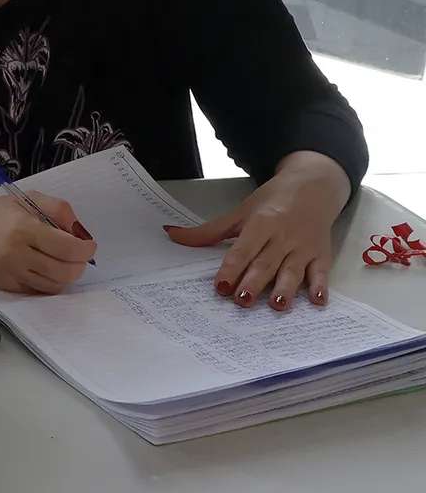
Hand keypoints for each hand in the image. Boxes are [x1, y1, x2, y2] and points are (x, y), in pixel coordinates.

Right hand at [0, 191, 96, 294]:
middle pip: (65, 272)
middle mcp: (18, 254)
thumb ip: (59, 210)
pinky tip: (45, 270)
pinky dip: (49, 283)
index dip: (86, 250)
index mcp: (25, 229)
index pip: (68, 249)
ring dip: (66, 275)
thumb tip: (81, 232)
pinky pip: (38, 292)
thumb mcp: (29, 199)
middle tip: (78, 256)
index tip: (88, 246)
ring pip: (54, 286)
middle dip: (79, 265)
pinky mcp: (6, 286)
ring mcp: (11, 273)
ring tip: (61, 262)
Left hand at [165, 151, 349, 308]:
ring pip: (293, 271)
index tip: (220, 286)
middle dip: (254, 283)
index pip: (243, 249)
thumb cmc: (273, 201)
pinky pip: (321, 272)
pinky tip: (318, 302)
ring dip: (286, 289)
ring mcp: (303, 247)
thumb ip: (209, 231)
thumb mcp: (240, 213)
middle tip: (242, 301)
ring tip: (277, 305)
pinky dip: (321, 286)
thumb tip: (171, 234)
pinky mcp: (321, 254)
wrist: (314, 186)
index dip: (232, 267)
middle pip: (266, 263)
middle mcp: (282, 237)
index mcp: (261, 224)